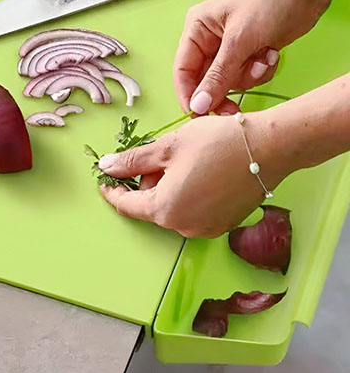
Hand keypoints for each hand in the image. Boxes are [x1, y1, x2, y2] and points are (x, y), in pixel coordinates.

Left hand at [98, 113, 289, 237]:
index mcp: (165, 210)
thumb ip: (133, 161)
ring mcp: (207, 229)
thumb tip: (106, 166)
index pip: (127, 206)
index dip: (112, 191)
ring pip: (173, 208)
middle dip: (147, 182)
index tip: (104, 180)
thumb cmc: (216, 143)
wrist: (268, 147)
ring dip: (167, 187)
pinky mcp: (224, 224)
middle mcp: (184, 227)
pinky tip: (199, 170)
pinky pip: (193, 210)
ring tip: (182, 158)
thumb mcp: (167, 147)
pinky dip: (187, 194)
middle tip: (157, 154)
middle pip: (151, 206)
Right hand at [174, 0, 331, 115]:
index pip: (183, 69)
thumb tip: (198, 105)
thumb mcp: (240, 41)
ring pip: (229, 81)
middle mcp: (210, 38)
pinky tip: (271, 52)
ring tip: (263, 58)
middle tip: (234, 109)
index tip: (199, 115)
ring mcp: (231, 46)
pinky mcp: (250, 51)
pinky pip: (248, 76)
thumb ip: (218, 76)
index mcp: (197, 29)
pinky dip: (261, 70)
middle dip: (225, 89)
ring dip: (248, 76)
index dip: (189, 94)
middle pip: (206, 80)